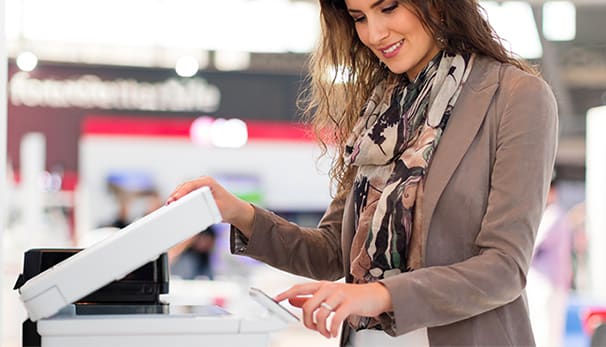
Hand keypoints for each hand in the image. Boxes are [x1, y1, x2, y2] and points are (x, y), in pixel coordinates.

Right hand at [166, 176, 254, 235]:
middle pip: (185, 187)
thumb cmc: (229, 207)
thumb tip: (193, 210)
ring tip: (169, 206)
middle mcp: (203, 182)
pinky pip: (186, 195)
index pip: (191, 185)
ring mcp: (200, 187)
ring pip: (184, 190)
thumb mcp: (218, 208)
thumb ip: (206, 208)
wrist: (236, 210)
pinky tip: (175, 207)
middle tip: (169, 204)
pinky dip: (180, 200)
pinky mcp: (198, 194)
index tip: (175, 199)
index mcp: (208, 182)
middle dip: (176, 195)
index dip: (181, 192)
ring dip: (176, 197)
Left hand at [275, 281, 391, 337]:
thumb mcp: (329, 295)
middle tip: (313, 328)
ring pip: (320, 314)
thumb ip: (310, 297)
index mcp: (322, 285)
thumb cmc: (351, 297)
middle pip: (307, 305)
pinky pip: (334, 319)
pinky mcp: (349, 303)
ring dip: (320, 328)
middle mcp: (329, 288)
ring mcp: (339, 295)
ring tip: (325, 332)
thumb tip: (291, 300)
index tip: (275, 299)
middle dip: (307, 321)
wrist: (375, 295)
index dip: (286, 293)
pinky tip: (333, 332)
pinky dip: (331, 329)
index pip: (299, 288)